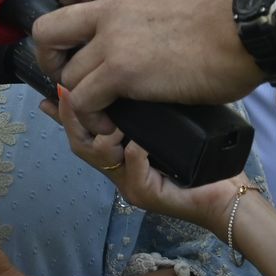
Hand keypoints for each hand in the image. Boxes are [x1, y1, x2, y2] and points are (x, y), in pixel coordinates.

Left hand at [32, 0, 258, 135]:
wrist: (248, 31)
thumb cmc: (226, 13)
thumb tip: (145, 9)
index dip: (64, 0)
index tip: (80, 23)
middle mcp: (109, 8)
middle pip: (46, 28)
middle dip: (50, 54)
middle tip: (70, 69)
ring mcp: (112, 40)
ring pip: (65, 72)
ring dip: (78, 92)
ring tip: (99, 104)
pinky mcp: (121, 72)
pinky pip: (83, 99)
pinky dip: (92, 115)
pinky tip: (110, 122)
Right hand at [50, 92, 240, 236]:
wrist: (226, 196)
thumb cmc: (202, 160)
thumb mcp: (168, 128)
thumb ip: (146, 111)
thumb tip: (128, 79)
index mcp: (120, 155)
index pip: (81, 131)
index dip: (63, 112)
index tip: (50, 91)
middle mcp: (119, 171)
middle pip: (79, 144)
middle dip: (72, 117)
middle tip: (71, 94)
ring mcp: (130, 184)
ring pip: (97, 157)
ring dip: (103, 135)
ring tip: (117, 125)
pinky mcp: (149, 196)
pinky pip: (133, 173)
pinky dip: (134, 155)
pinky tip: (138, 144)